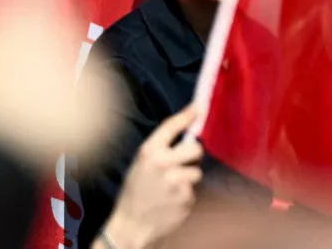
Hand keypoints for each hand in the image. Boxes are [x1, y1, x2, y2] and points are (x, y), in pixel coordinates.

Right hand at [101, 105, 203, 248]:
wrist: (132, 223)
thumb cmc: (136, 191)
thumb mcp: (141, 163)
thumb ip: (160, 149)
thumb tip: (186, 137)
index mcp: (149, 151)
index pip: (171, 126)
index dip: (187, 115)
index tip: (199, 108)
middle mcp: (163, 163)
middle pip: (196, 149)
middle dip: (193, 156)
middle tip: (185, 163)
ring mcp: (176, 181)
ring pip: (197, 172)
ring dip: (189, 179)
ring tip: (172, 188)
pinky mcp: (185, 198)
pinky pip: (194, 190)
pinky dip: (186, 195)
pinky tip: (172, 200)